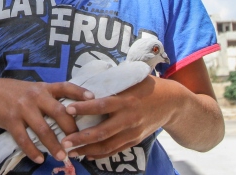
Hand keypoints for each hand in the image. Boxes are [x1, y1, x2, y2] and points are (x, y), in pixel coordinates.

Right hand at [0, 77, 94, 163]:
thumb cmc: (12, 92)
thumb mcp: (32, 89)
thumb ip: (48, 97)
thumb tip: (69, 111)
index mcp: (43, 88)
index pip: (66, 87)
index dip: (80, 93)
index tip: (94, 99)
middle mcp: (35, 96)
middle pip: (59, 112)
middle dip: (71, 129)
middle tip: (79, 143)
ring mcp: (23, 107)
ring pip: (43, 129)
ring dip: (54, 145)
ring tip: (62, 157)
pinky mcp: (10, 119)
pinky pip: (23, 139)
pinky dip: (32, 150)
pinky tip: (39, 158)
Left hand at [61, 76, 182, 159]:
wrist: (172, 103)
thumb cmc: (147, 87)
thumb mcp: (131, 81)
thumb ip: (112, 84)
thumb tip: (87, 81)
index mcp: (126, 100)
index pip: (102, 105)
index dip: (84, 108)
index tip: (67, 109)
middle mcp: (129, 119)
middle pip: (102, 132)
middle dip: (81, 138)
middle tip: (64, 141)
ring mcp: (132, 132)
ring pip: (107, 145)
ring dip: (87, 150)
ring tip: (70, 151)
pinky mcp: (135, 141)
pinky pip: (115, 150)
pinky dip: (100, 154)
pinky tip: (86, 154)